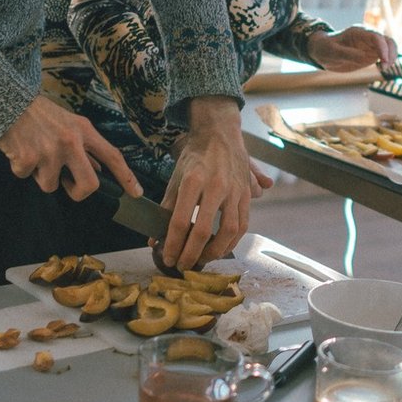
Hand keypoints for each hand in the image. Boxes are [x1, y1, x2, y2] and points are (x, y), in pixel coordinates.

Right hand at [0, 95, 141, 201]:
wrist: (8, 102)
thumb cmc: (39, 114)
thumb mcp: (68, 124)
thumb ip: (84, 146)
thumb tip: (98, 169)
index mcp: (84, 130)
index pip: (112, 156)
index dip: (126, 176)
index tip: (136, 193)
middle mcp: (71, 141)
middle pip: (89, 184)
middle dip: (78, 192)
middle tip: (67, 185)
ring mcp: (50, 151)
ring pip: (51, 186)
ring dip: (41, 175)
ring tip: (34, 153)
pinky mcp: (28, 158)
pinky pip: (27, 177)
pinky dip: (21, 168)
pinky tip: (19, 150)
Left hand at [161, 99, 270, 269]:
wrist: (219, 135)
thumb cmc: (194, 158)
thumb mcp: (175, 179)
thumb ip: (166, 210)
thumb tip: (155, 240)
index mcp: (192, 181)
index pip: (181, 221)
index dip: (174, 245)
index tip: (169, 259)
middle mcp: (215, 186)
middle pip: (204, 230)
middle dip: (192, 254)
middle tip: (183, 266)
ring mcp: (234, 190)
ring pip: (228, 231)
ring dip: (214, 252)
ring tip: (202, 259)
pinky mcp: (246, 194)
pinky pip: (243, 225)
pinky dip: (232, 242)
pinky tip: (220, 248)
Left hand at [308, 25, 396, 72]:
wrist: (322, 52)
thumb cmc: (325, 48)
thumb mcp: (332, 52)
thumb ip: (347, 54)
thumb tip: (363, 57)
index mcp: (358, 33)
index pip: (376, 37)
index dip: (383, 48)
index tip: (384, 60)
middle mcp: (367, 37)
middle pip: (387, 41)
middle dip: (391, 52)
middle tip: (385, 67)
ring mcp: (371, 45)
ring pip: (389, 48)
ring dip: (392, 57)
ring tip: (384, 68)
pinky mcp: (372, 54)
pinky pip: (385, 56)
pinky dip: (388, 61)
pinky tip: (382, 68)